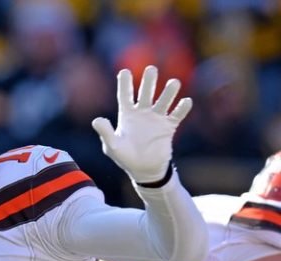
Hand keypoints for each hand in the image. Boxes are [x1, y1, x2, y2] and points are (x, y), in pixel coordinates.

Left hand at [92, 65, 192, 183]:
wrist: (144, 170)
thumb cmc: (125, 158)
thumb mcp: (113, 146)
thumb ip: (105, 132)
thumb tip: (96, 120)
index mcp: (126, 115)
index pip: (125, 96)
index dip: (124, 84)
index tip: (124, 71)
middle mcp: (142, 113)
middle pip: (146, 93)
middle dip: (149, 81)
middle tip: (151, 69)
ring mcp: (156, 119)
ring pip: (163, 101)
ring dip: (169, 92)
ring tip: (174, 83)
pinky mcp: (168, 127)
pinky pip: (176, 115)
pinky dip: (181, 108)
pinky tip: (186, 101)